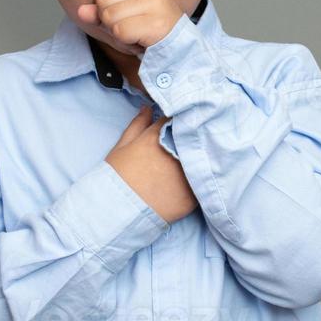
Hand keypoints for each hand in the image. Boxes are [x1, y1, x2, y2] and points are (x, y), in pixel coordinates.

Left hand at [76, 0, 183, 56]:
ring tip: (135, 35)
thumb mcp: (124, 19)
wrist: (182, 52)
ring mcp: (155, 5)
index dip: (105, 7)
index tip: (124, 18)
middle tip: (130, 29)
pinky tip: (140, 42)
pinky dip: (125, 42)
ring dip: (117, 33)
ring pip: (109, 17)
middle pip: (103, 1)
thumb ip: (102, 13)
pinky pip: (120, 32)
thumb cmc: (152, 34)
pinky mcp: (156, 23)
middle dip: (109, 21)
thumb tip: (81, 11)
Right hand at [104, 107, 197, 223]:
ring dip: (203, 156)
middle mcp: (177, 152)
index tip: (184, 121)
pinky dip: (204, 180)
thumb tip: (148, 108)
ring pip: (204, 159)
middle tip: (197, 138)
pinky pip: (205, 183)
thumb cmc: (116, 177)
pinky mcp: (193, 195)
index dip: (182, 120)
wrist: (117, 212)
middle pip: (195, 137)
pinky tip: (202, 179)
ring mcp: (187, 174)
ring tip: (202, 158)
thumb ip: (137, 125)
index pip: (179, 119)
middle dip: (196, 136)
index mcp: (159, 137)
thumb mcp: (122, 147)